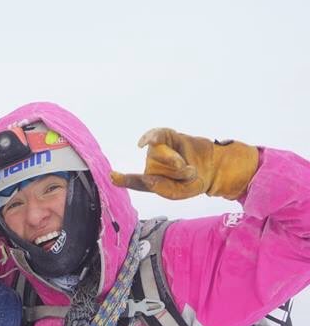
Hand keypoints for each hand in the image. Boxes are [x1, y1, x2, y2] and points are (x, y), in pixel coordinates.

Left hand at [110, 128, 258, 200]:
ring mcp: (158, 150)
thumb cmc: (192, 182)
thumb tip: (148, 179)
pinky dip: (156, 137)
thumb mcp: (180, 191)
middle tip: (189, 175)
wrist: (212, 166)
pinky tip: (153, 140)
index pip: (136, 181)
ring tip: (187, 166)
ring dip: (176, 161)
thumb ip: (164, 189)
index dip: (124, 179)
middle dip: (176, 174)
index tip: (113, 177)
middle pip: (155, 168)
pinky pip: (158, 135)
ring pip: (160, 154)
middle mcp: (152, 165)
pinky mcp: (167, 137)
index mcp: (151, 181)